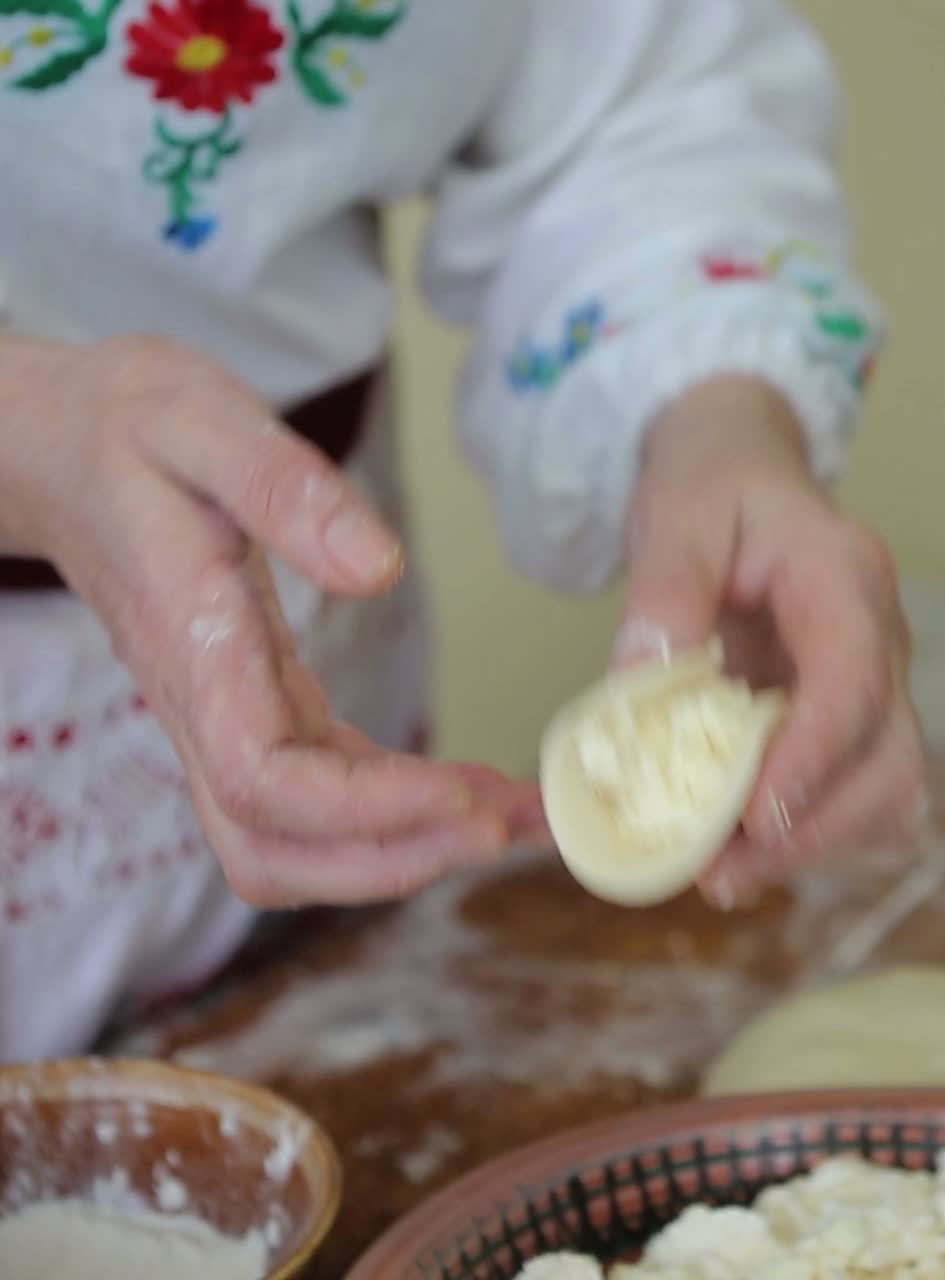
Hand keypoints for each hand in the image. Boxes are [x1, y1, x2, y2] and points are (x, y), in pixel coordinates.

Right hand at [0, 335, 540, 906]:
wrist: (63, 448)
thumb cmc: (128, 428)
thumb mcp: (206, 421)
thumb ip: (286, 489)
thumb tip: (380, 569)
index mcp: (192, 647)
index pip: (266, 780)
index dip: (365, 810)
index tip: (462, 794)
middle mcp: (203, 707)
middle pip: (276, 845)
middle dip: (396, 857)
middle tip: (510, 827)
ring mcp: (225, 719)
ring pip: (297, 838)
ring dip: (405, 847)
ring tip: (513, 816)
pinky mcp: (255, 710)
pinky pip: (322, 794)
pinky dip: (397, 807)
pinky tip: (465, 785)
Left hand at [617, 375, 924, 906]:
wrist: (740, 474)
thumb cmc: (714, 486)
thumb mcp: (676, 515)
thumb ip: (666, 592)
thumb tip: (644, 684)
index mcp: (845, 579)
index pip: (854, 683)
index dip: (810, 761)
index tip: (749, 820)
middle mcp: (879, 639)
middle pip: (890, 758)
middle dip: (813, 829)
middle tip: (719, 873)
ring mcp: (873, 682)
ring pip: (885, 791)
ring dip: (812, 844)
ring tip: (720, 873)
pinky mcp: (848, 717)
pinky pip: (857, 794)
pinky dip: (809, 833)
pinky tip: (743, 847)